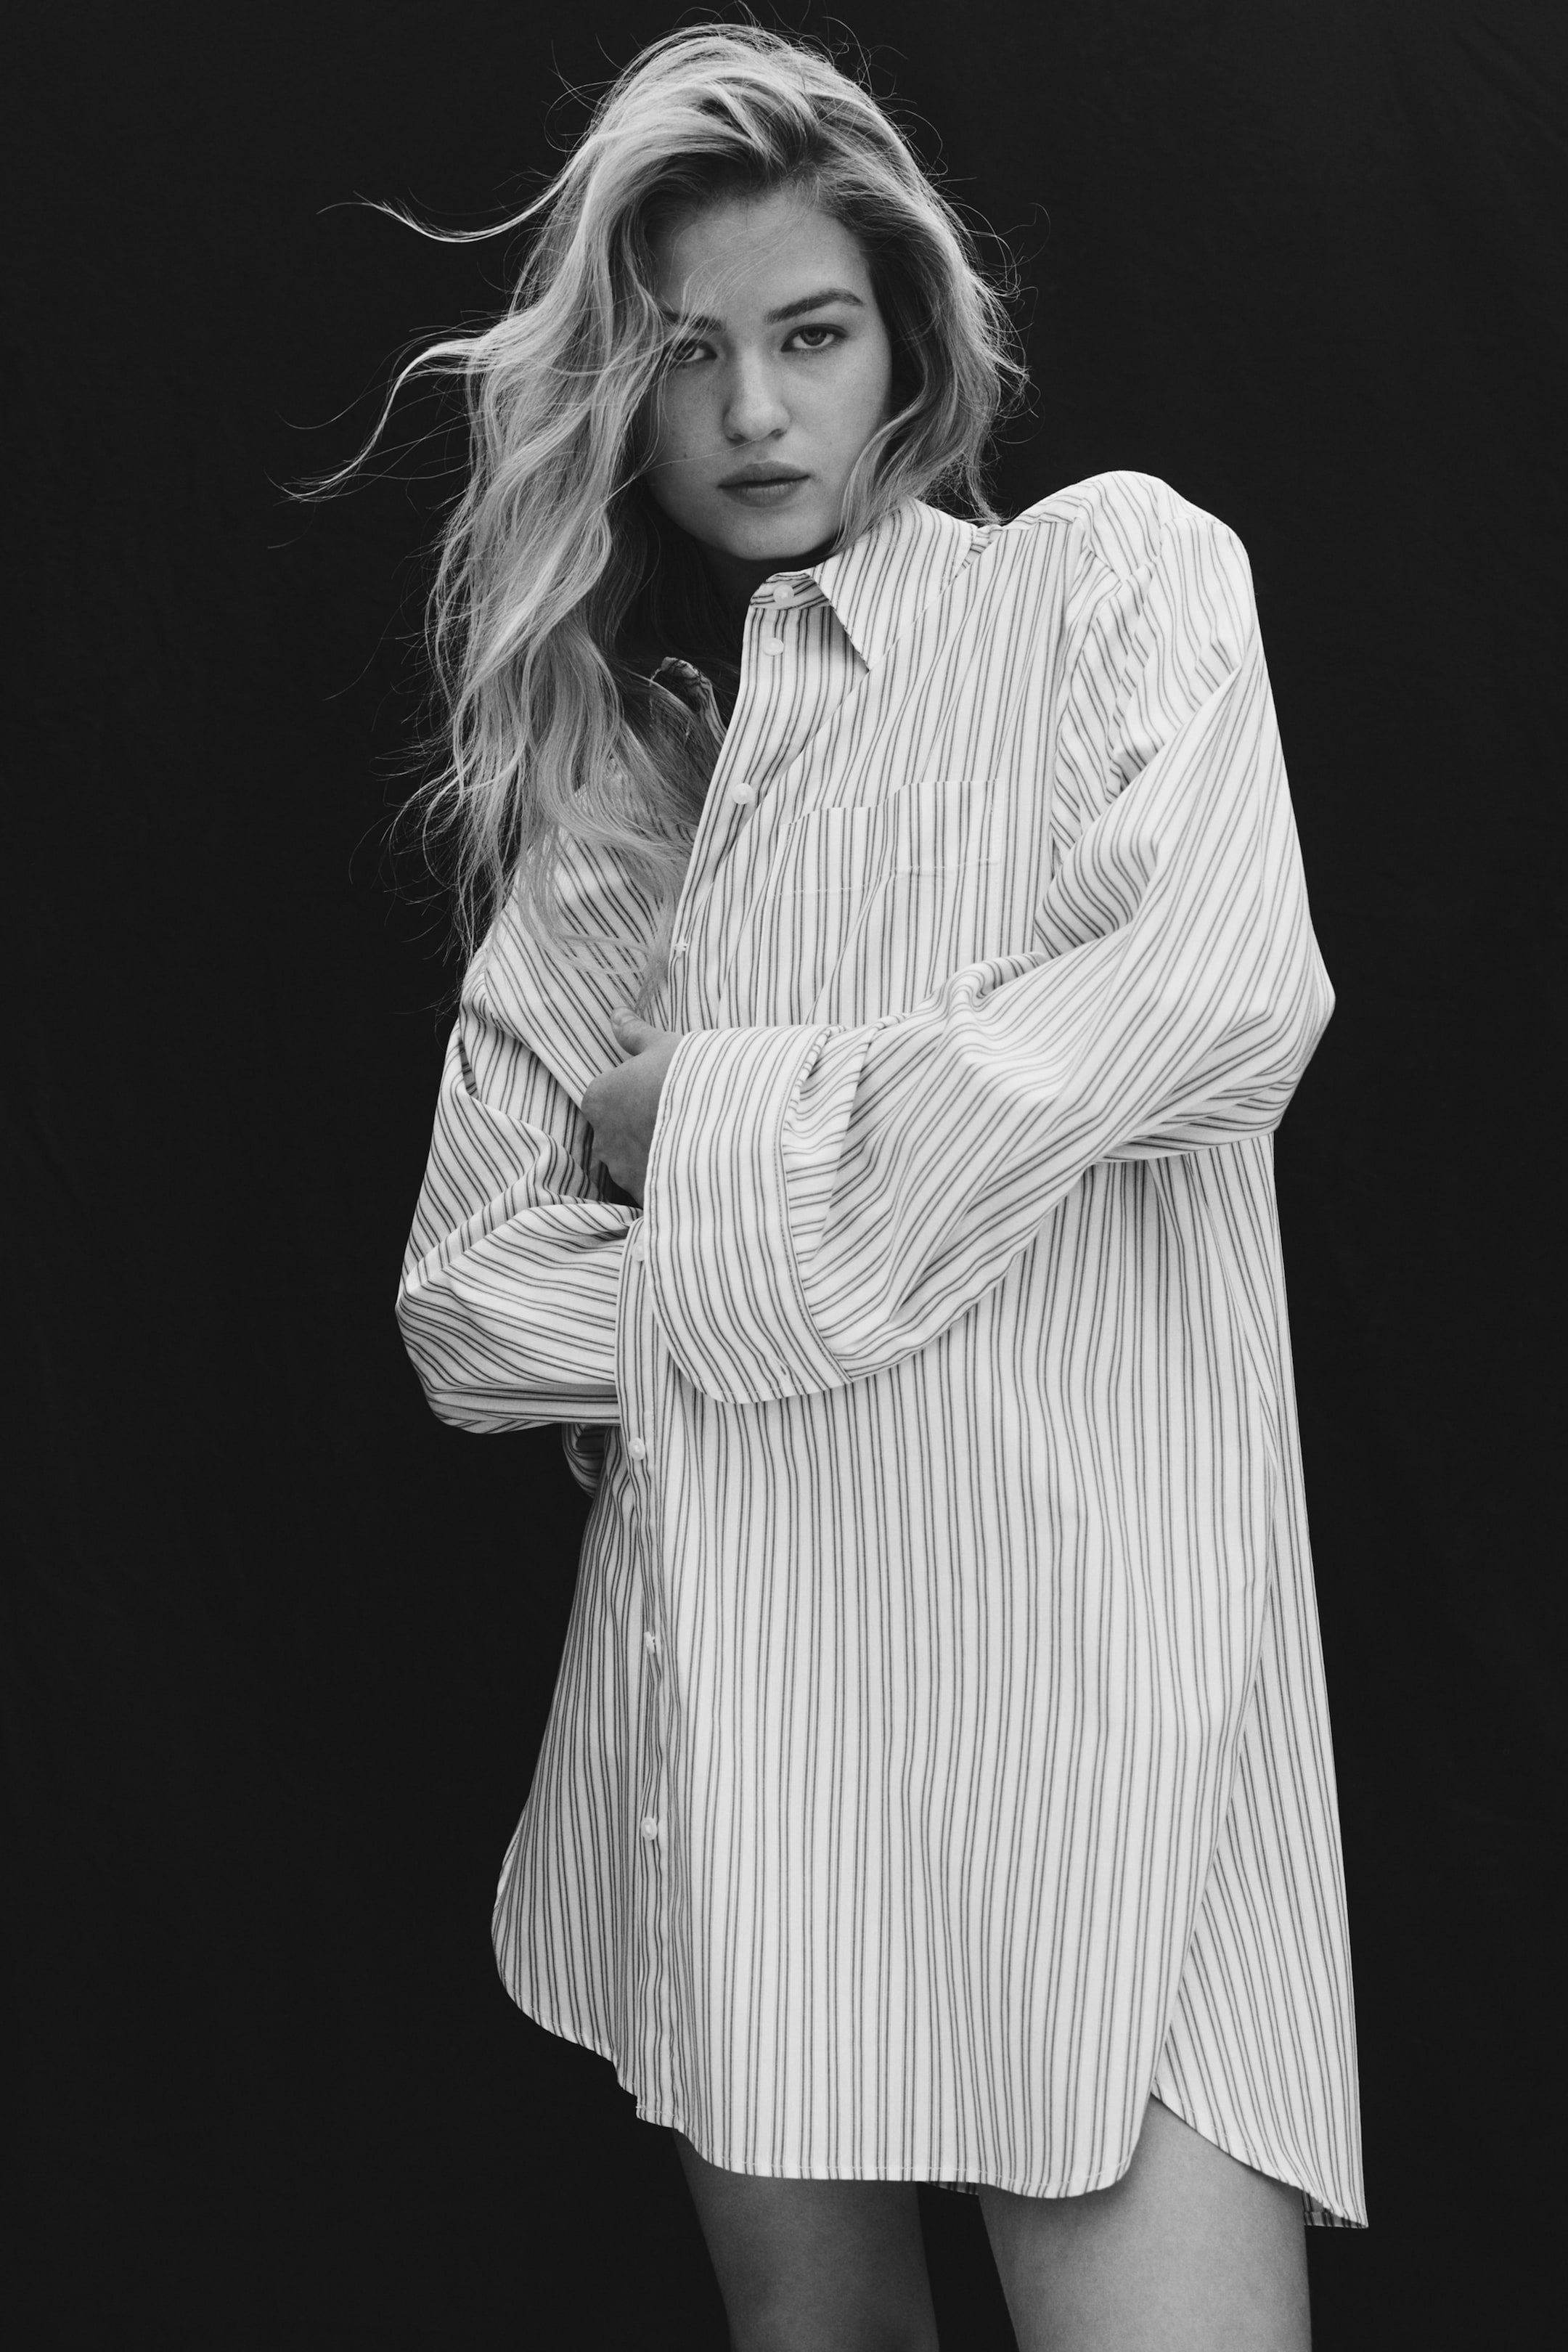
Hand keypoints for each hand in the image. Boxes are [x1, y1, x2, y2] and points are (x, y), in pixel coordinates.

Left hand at [580, 1009, 681, 1204]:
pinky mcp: (644, 1196)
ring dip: (650, 1155)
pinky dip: (663, 1179)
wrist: (724, 1127)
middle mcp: (602, 1138)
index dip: (630, 1096)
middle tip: (675, 1118)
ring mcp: (623, 1171)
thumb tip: (616, 1014)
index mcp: (599, 1099)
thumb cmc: (687, 1078)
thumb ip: (634, 1034)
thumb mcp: (663, 1046)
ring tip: (686, 1144)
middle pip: (615, 1132)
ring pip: (631, 1162)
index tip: (657, 1093)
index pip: (604, 1098)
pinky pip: (650, 1186)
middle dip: (637, 1128)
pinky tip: (689, 1168)